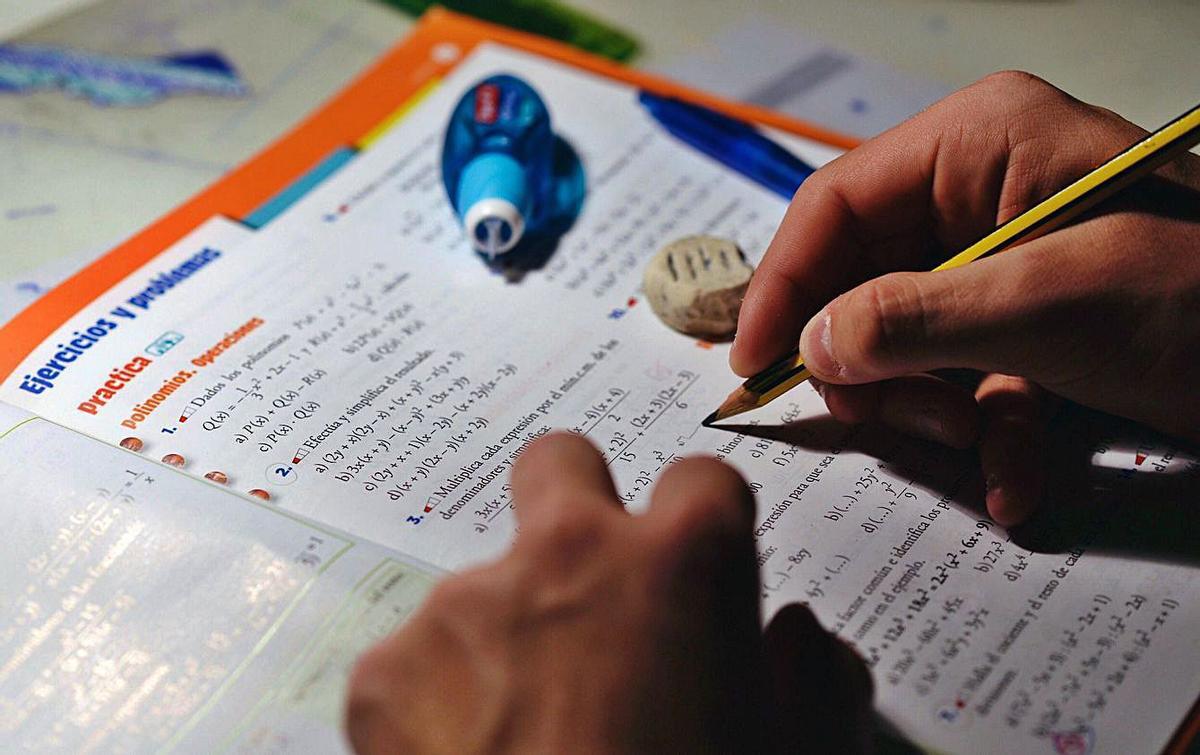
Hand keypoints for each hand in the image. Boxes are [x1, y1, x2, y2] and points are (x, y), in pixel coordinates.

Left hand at [345, 433, 871, 753]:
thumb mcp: (801, 754)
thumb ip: (815, 680)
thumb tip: (796, 640)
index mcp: (681, 561)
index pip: (700, 478)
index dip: (704, 525)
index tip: (697, 572)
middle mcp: (567, 554)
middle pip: (560, 462)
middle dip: (576, 503)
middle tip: (587, 587)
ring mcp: (464, 607)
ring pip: (483, 588)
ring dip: (505, 640)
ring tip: (525, 738)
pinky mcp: (385, 673)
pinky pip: (414, 667)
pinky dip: (437, 707)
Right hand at [732, 71, 1199, 526]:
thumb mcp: (1053, 304)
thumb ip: (916, 318)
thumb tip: (811, 343)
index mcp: (978, 142)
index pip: (836, 204)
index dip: (782, 284)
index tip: (751, 363)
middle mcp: (980, 190)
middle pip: (862, 278)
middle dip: (872, 361)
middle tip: (877, 418)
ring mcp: (1003, 259)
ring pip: (906, 337)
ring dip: (931, 406)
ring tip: (980, 444)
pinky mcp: (1029, 320)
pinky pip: (968, 374)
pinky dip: (986, 431)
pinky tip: (1016, 481)